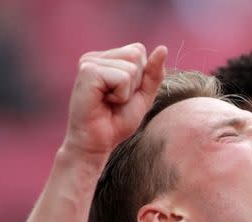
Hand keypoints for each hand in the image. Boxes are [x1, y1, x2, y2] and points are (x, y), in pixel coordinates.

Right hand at [63, 43, 167, 158]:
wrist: (97, 143)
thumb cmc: (117, 121)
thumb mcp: (143, 95)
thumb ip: (154, 73)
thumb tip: (163, 48)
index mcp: (106, 58)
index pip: (139, 50)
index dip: (140, 78)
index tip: (123, 95)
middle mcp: (95, 57)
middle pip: (136, 54)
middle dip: (135, 83)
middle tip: (116, 100)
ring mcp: (89, 62)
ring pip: (131, 67)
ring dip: (127, 92)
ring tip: (109, 102)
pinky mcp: (88, 72)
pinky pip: (122, 78)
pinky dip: (120, 95)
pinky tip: (104, 102)